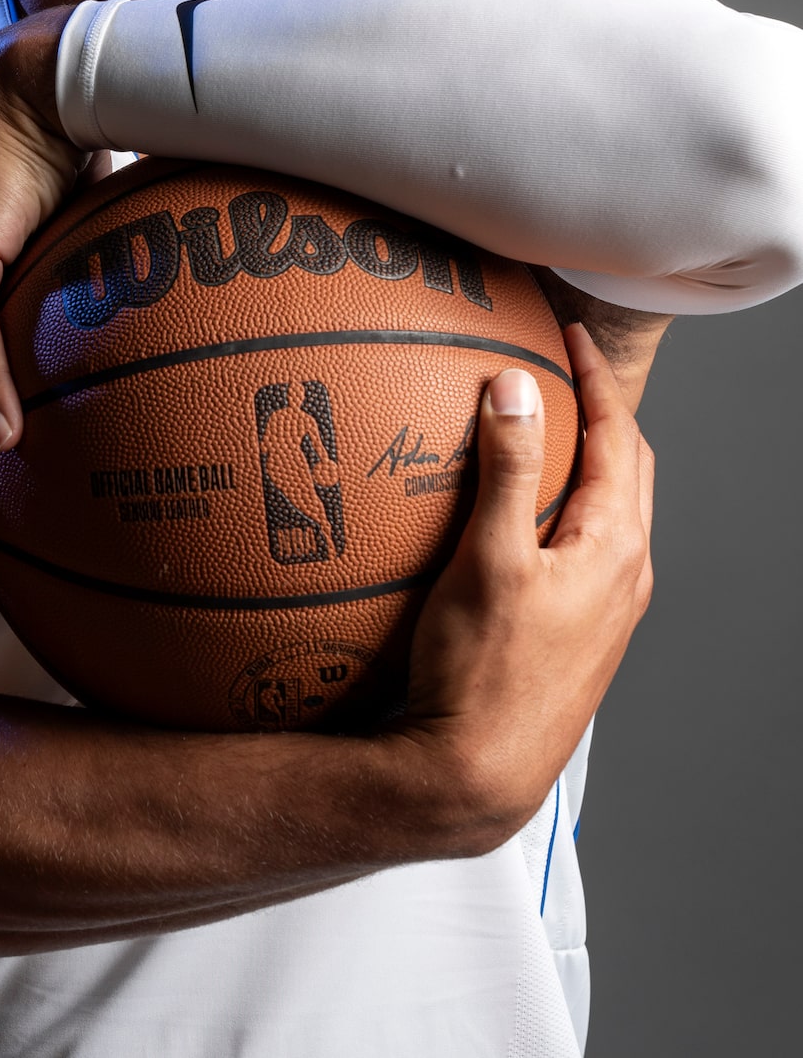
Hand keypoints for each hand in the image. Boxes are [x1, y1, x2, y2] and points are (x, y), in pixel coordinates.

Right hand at [393, 323, 654, 850]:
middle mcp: (626, 576)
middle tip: (561, 370)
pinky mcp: (582, 635)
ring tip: (544, 429)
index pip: (620, 437)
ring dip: (590, 461)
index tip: (567, 335)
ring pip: (614, 512)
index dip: (595, 378)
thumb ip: (509, 468)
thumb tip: (517, 387)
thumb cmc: (481, 670)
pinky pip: (591, 546)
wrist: (476, 773)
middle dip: (603, 413)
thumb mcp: (489, 558)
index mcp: (616, 547)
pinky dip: (571, 505)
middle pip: (630, 470)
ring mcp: (609, 611)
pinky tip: (526, 513)